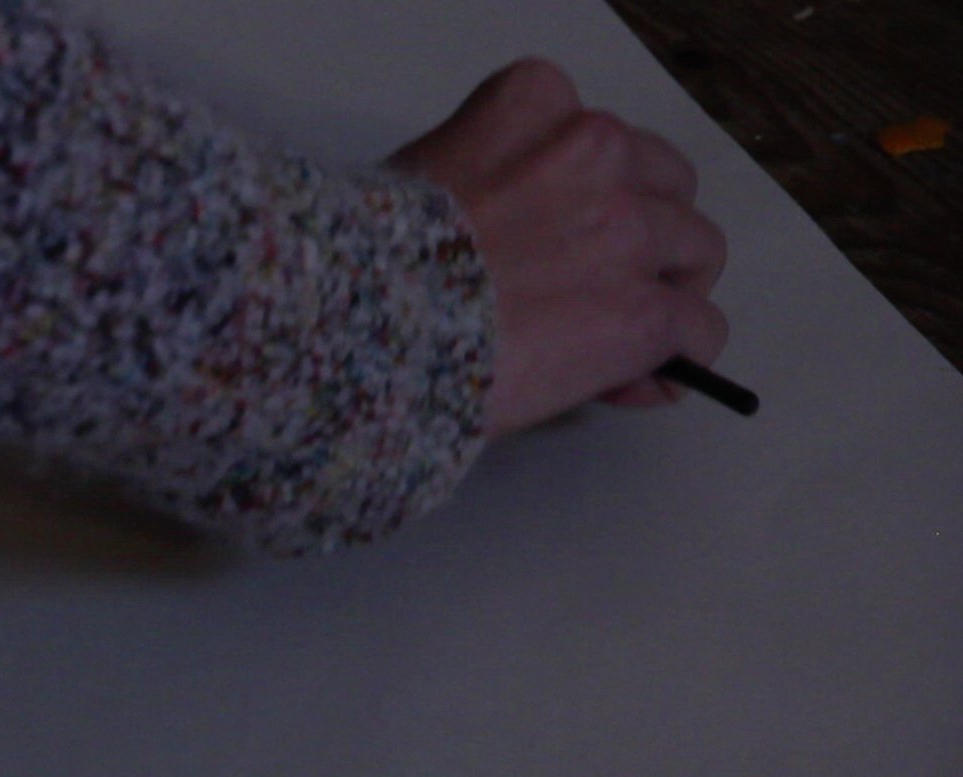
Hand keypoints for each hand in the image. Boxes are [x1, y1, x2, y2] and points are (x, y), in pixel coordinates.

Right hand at [389, 58, 729, 440]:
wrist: (363, 327)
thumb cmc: (366, 265)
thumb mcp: (415, 179)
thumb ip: (479, 180)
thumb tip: (503, 245)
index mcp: (533, 105)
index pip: (598, 135)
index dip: (588, 195)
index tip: (557, 242)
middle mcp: (592, 151)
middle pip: (664, 185)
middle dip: (642, 236)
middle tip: (596, 289)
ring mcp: (626, 230)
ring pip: (696, 252)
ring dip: (665, 294)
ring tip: (617, 342)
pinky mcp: (641, 311)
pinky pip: (700, 333)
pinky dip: (674, 363)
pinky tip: (630, 384)